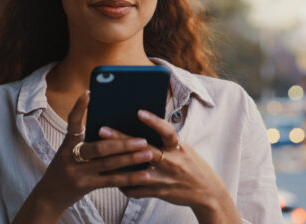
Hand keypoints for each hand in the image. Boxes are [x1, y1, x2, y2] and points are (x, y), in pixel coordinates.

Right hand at [32, 91, 152, 214]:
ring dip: (130, 159)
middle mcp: (70, 156)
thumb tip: (117, 127)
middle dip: (123, 143)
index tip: (88, 92)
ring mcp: (77, 172)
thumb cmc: (67, 168)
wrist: (49, 196)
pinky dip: (129, 178)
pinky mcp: (85, 186)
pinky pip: (111, 181)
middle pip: (99, 147)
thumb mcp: (71, 151)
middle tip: (142, 139)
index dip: (79, 107)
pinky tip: (144, 176)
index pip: (72, 122)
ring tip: (148, 154)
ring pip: (108, 164)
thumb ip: (89, 140)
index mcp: (68, 143)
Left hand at [100, 110, 240, 222]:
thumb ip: (167, 141)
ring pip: (135, 171)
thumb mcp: (184, 148)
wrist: (206, 191)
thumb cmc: (192, 165)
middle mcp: (172, 162)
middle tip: (103, 130)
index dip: (154, 122)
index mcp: (179, 148)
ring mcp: (165, 179)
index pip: (167, 131)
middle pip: (144, 150)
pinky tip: (113, 178)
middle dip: (122, 140)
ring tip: (100, 156)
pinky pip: (136, 189)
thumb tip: (145, 127)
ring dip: (116, 164)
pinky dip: (124, 184)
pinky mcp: (159, 192)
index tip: (139, 112)